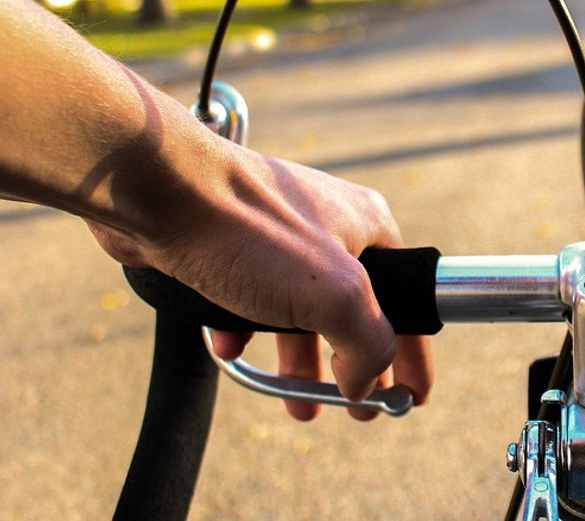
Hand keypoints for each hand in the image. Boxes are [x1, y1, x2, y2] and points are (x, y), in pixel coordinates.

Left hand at [88, 139, 432, 419]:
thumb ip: (367, 343)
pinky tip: (230, 348)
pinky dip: (245, 330)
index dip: (412, 352)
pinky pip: (249, 299)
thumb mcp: (333, 295)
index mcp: (367, 226)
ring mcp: (278, 236)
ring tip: (298, 404)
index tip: (410, 396)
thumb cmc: (250, 230)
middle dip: (352, 365)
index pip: (409, 297)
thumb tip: (366, 384)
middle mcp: (329, 228)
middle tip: (356, 409)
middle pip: (353, 311)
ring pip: (299, 311)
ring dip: (299, 360)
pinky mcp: (232, 246)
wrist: (156, 191)